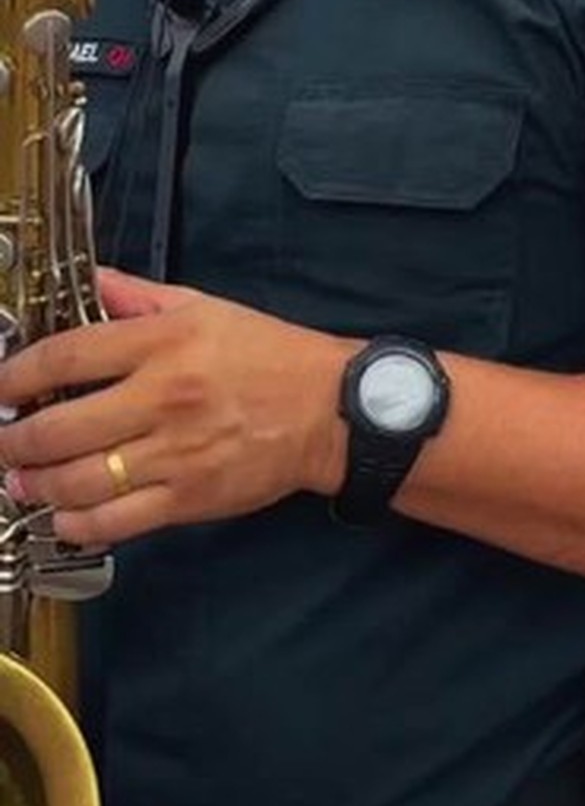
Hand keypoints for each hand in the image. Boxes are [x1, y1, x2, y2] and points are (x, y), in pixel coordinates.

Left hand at [0, 268, 350, 546]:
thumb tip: (92, 282)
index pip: (68, 356)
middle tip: (2, 441)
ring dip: (35, 485)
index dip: (17, 375)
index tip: (1, 387)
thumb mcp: (207, 308)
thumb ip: (140, 297)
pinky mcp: (188, 498)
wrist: (330, 410)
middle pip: (60, 427)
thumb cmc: (271, 356)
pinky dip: (77, 523)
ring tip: (19, 480)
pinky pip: (116, 521)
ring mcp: (174, 453)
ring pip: (80, 480)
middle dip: (14, 440)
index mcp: (164, 344)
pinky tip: (61, 515)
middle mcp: (162, 398)